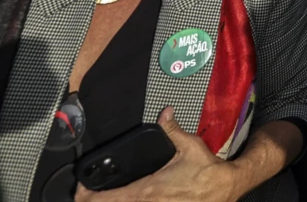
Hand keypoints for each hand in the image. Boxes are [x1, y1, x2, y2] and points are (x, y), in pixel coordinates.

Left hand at [75, 108, 236, 201]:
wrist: (225, 187)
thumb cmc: (207, 171)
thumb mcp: (189, 146)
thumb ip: (172, 130)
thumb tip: (165, 113)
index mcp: (146, 190)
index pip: (104, 200)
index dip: (85, 196)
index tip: (81, 189)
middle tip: (87, 195)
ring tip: (103, 198)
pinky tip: (126, 200)